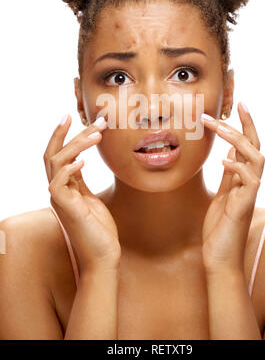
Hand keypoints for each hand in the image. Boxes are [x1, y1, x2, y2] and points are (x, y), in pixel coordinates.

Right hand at [44, 115, 120, 272]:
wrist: (102, 257)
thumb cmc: (99, 230)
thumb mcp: (90, 199)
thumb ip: (81, 182)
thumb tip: (80, 162)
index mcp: (64, 187)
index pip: (57, 155)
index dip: (62, 135)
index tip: (72, 116)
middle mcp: (58, 190)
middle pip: (54, 154)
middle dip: (70, 133)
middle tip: (95, 120)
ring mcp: (59, 199)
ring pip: (56, 163)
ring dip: (76, 145)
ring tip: (97, 134)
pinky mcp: (65, 208)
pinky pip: (58, 183)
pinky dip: (69, 168)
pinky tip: (84, 160)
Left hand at [201, 102, 264, 274]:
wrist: (219, 258)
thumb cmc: (220, 228)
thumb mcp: (222, 196)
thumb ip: (228, 177)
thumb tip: (228, 156)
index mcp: (242, 179)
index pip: (248, 147)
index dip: (245, 125)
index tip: (238, 105)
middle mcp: (249, 183)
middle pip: (255, 147)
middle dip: (247, 124)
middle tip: (236, 104)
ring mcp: (248, 194)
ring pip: (256, 159)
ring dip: (239, 140)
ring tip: (220, 126)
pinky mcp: (244, 206)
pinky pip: (250, 181)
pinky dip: (237, 167)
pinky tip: (223, 160)